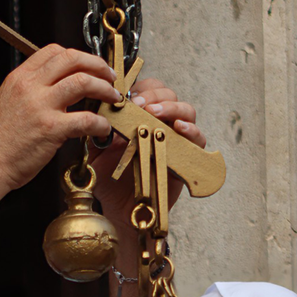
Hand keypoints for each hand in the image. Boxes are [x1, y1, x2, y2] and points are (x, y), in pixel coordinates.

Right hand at [0, 45, 120, 194]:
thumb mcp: (6, 102)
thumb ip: (28, 91)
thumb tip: (50, 87)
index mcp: (19, 78)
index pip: (53, 51)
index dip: (77, 55)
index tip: (88, 65)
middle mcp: (30, 87)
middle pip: (72, 59)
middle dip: (97, 64)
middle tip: (109, 76)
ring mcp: (41, 106)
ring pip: (83, 82)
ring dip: (104, 88)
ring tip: (112, 98)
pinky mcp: (52, 129)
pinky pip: (86, 119)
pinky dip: (100, 123)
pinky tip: (102, 128)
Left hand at [91, 77, 206, 230]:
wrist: (117, 209)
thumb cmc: (110, 181)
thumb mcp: (97, 150)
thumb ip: (98, 129)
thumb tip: (99, 107)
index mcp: (142, 118)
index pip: (151, 90)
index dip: (143, 88)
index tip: (129, 95)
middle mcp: (161, 125)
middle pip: (170, 95)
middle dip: (155, 96)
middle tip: (140, 104)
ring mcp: (176, 140)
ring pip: (187, 112)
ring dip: (172, 108)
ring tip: (154, 113)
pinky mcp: (187, 158)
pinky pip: (199, 139)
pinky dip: (192, 130)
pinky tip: (178, 128)